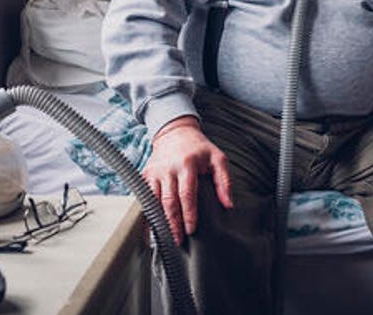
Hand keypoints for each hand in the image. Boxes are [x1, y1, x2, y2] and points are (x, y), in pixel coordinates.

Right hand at [143, 116, 233, 244]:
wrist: (175, 132)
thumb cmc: (199, 148)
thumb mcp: (217, 158)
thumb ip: (224, 181)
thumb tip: (228, 205)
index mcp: (187, 164)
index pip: (187, 194)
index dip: (189, 214)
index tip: (192, 230)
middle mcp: (168, 169)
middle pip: (168, 201)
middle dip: (173, 223)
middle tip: (178, 240)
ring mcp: (154, 172)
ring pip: (153, 201)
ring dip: (159, 221)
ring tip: (164, 238)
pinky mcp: (145, 175)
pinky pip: (144, 198)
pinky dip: (146, 214)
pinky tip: (148, 230)